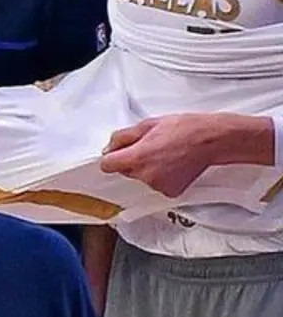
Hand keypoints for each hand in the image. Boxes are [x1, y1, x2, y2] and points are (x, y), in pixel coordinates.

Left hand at [100, 114, 219, 197]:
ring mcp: (158, 186)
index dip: (112, 157)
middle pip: (124, 171)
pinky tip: (171, 164)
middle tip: (148, 146)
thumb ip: (122, 137)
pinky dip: (160, 176)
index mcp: (137, 158)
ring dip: (146, 168)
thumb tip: (110, 147)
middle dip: (131, 160)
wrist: (209, 140)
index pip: (107, 165)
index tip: (117, 153)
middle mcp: (146, 175)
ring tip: (163, 153)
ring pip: (141, 178)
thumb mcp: (146, 125)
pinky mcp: (170, 192)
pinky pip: (156, 184)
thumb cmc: (183, 129)